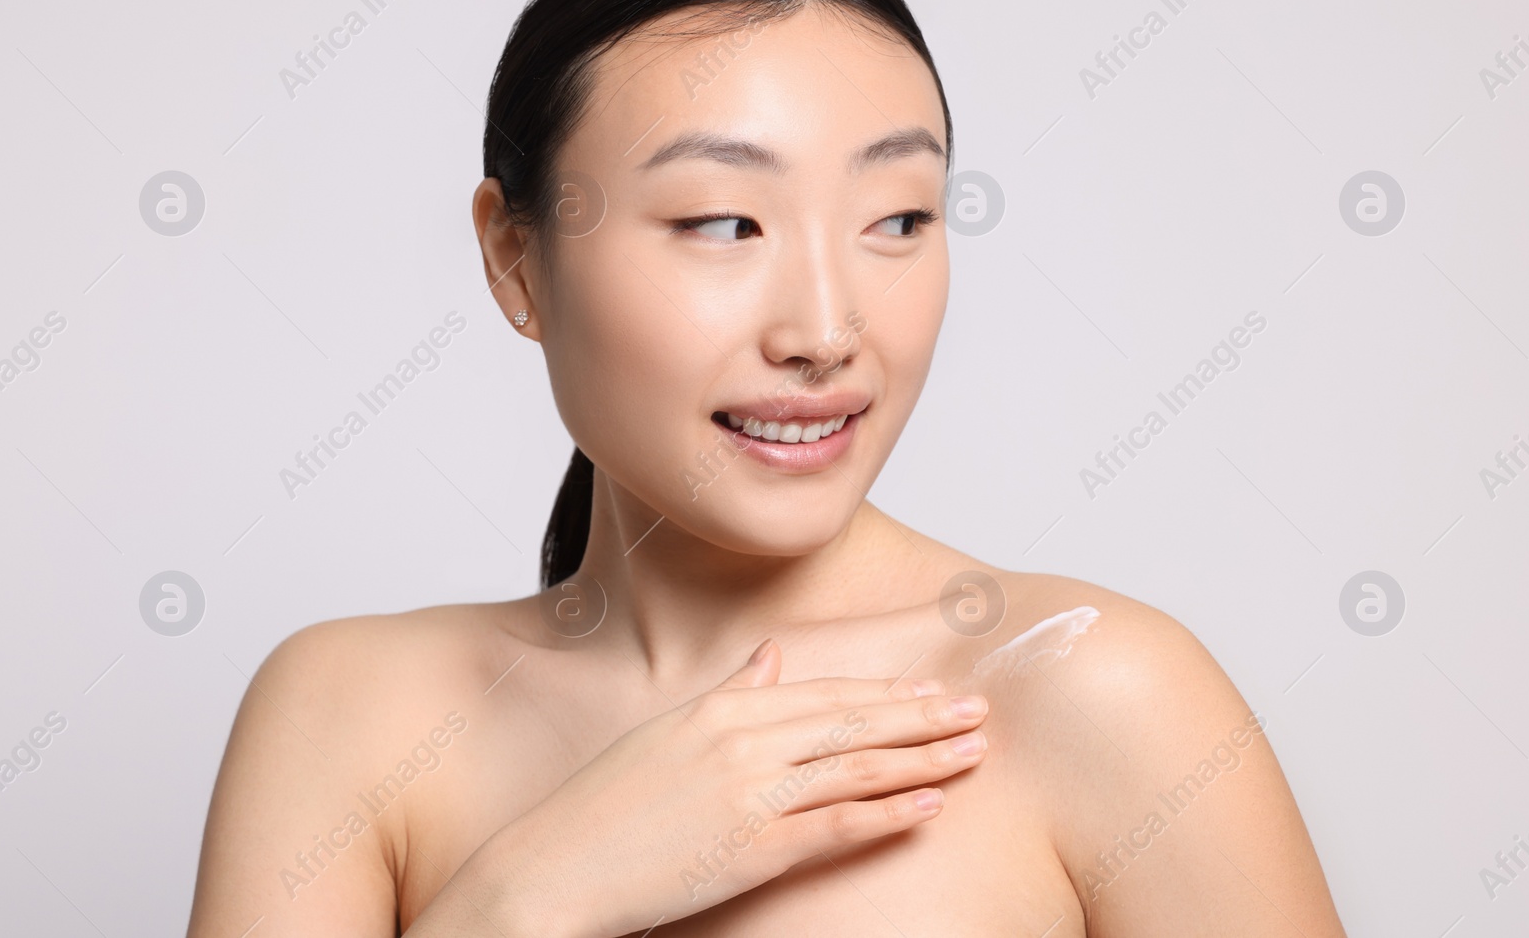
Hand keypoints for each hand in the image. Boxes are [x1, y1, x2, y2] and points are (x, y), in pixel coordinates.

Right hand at [491, 639, 988, 935]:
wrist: (551, 868)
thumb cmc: (602, 808)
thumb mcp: (667, 734)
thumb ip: (729, 694)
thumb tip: (772, 660)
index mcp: (721, 708)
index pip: (824, 693)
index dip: (885, 694)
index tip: (931, 692)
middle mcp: (742, 738)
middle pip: (853, 721)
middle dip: (921, 716)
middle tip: (978, 710)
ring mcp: (749, 791)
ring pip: (857, 766)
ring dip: (923, 758)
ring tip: (973, 751)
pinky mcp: (751, 847)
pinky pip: (837, 825)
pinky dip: (888, 813)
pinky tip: (930, 806)